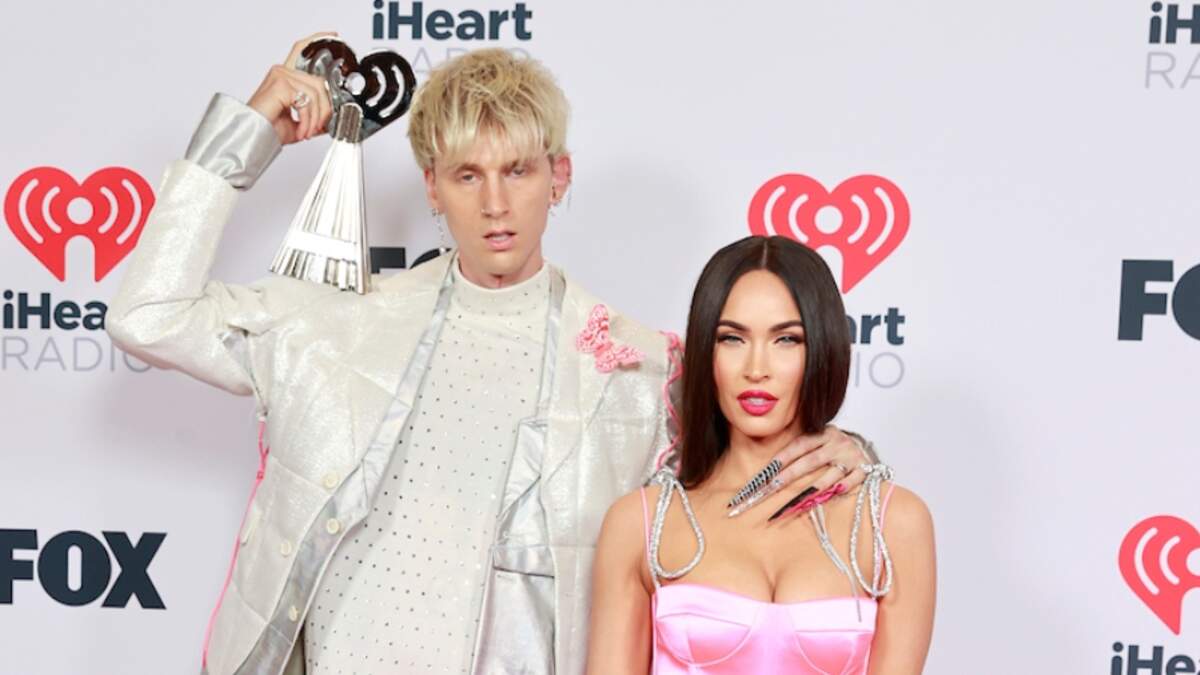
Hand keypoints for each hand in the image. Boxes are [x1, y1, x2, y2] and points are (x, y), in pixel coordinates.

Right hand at [247, 31, 336, 144]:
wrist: (255, 137)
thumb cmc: (270, 129)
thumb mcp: (301, 120)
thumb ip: (316, 112)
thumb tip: (332, 114)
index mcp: (285, 76)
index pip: (300, 50)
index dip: (316, 40)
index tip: (331, 34)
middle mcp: (282, 71)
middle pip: (318, 82)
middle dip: (324, 109)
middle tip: (318, 127)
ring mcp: (280, 75)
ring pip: (315, 93)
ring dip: (316, 118)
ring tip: (307, 131)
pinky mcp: (280, 84)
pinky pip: (306, 101)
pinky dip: (307, 120)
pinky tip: (301, 130)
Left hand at [726, 425, 872, 517]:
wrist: (863, 447)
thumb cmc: (833, 447)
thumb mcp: (819, 441)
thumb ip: (801, 450)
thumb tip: (770, 469)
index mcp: (824, 433)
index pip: (800, 445)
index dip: (783, 457)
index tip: (767, 472)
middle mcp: (838, 443)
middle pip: (810, 461)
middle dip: (790, 476)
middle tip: (773, 488)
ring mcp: (852, 456)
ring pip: (830, 475)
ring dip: (812, 488)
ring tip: (796, 500)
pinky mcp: (865, 468)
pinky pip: (852, 481)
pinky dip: (842, 488)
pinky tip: (830, 495)